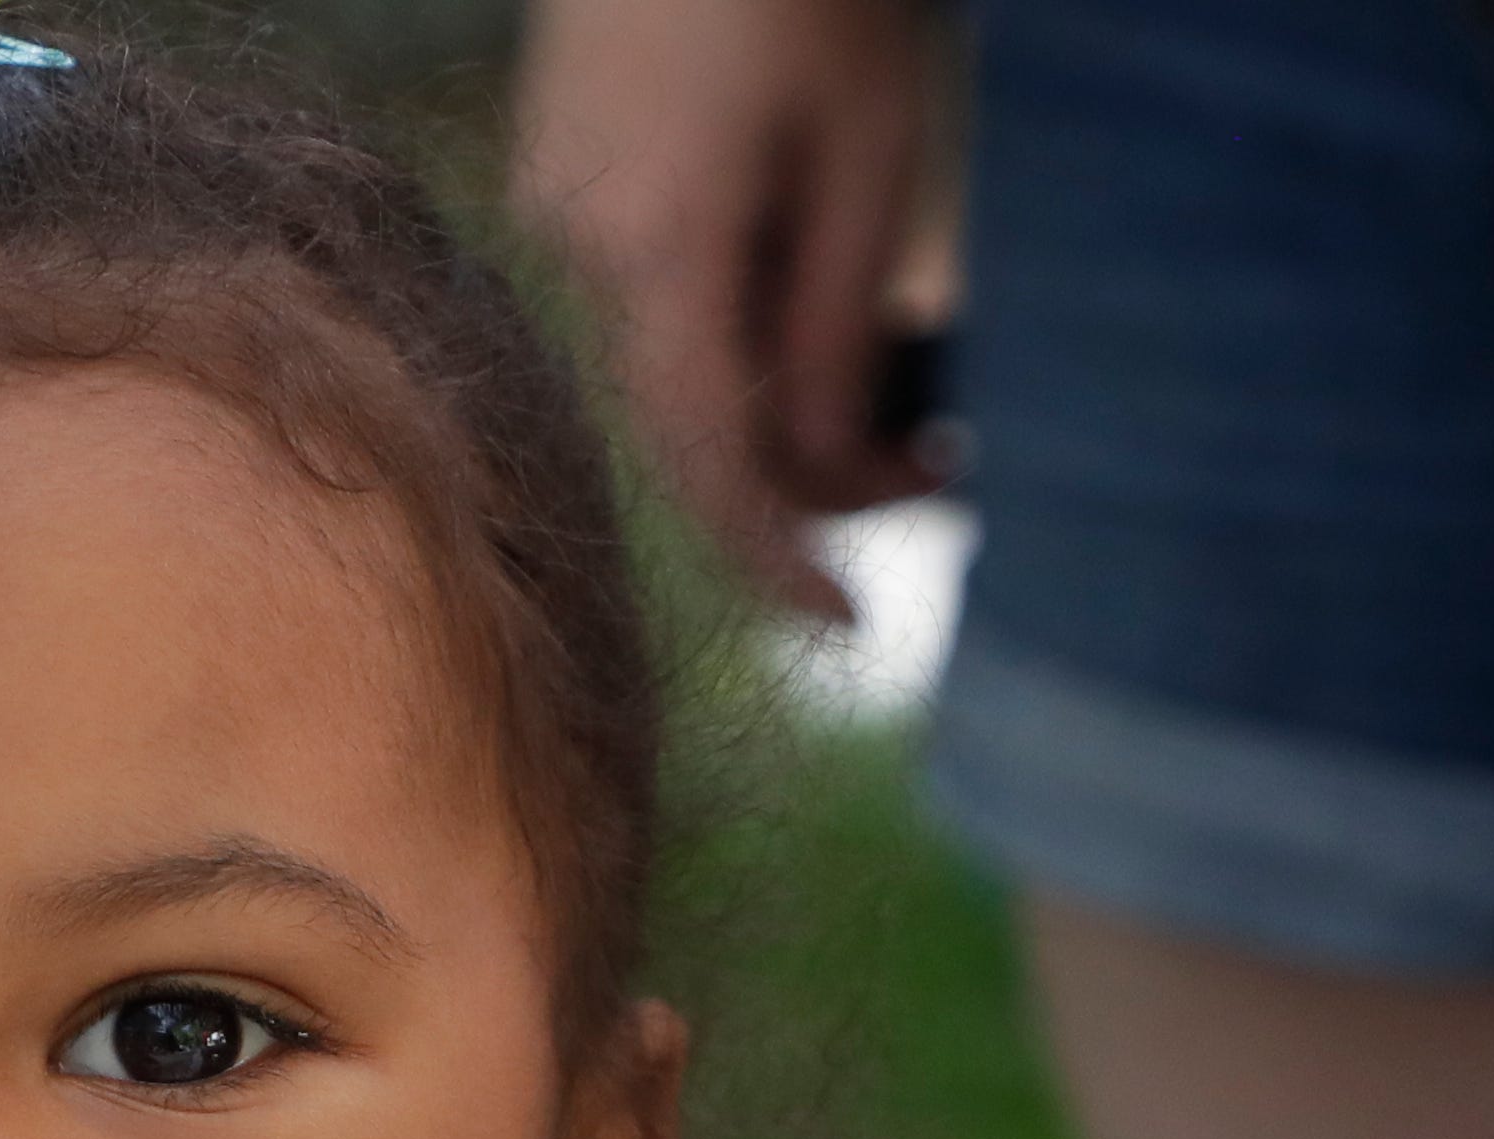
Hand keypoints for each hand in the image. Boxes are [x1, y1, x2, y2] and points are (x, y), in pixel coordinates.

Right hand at [513, 0, 942, 618]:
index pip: (707, 465)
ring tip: (899, 355)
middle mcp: (577, 246)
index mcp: (658, 248)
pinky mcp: (558, 178)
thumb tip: (824, 481)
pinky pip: (650, 297)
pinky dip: (731, 324)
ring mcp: (553, 211)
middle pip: (694, 427)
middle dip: (817, 468)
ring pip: (675, 365)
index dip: (777, 562)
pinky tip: (803, 267)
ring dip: (781, 391)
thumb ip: (839, 333)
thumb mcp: (870, 157)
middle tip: (940, 459)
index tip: (852, 626)